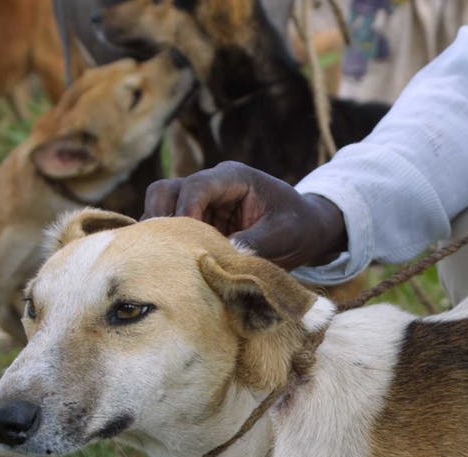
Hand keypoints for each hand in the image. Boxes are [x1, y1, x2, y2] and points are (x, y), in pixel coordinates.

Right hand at [144, 161, 346, 269]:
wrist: (307, 231)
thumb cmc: (299, 227)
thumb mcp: (283, 235)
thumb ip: (254, 243)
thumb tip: (224, 256)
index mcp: (233, 177)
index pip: (195, 187)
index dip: (185, 212)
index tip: (187, 242)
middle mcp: (211, 186)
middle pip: (165, 192)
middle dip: (161, 220)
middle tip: (169, 253)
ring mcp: (202, 204)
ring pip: (160, 210)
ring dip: (162, 236)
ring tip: (171, 263)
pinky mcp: (199, 224)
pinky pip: (171, 231)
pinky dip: (169, 246)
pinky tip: (177, 267)